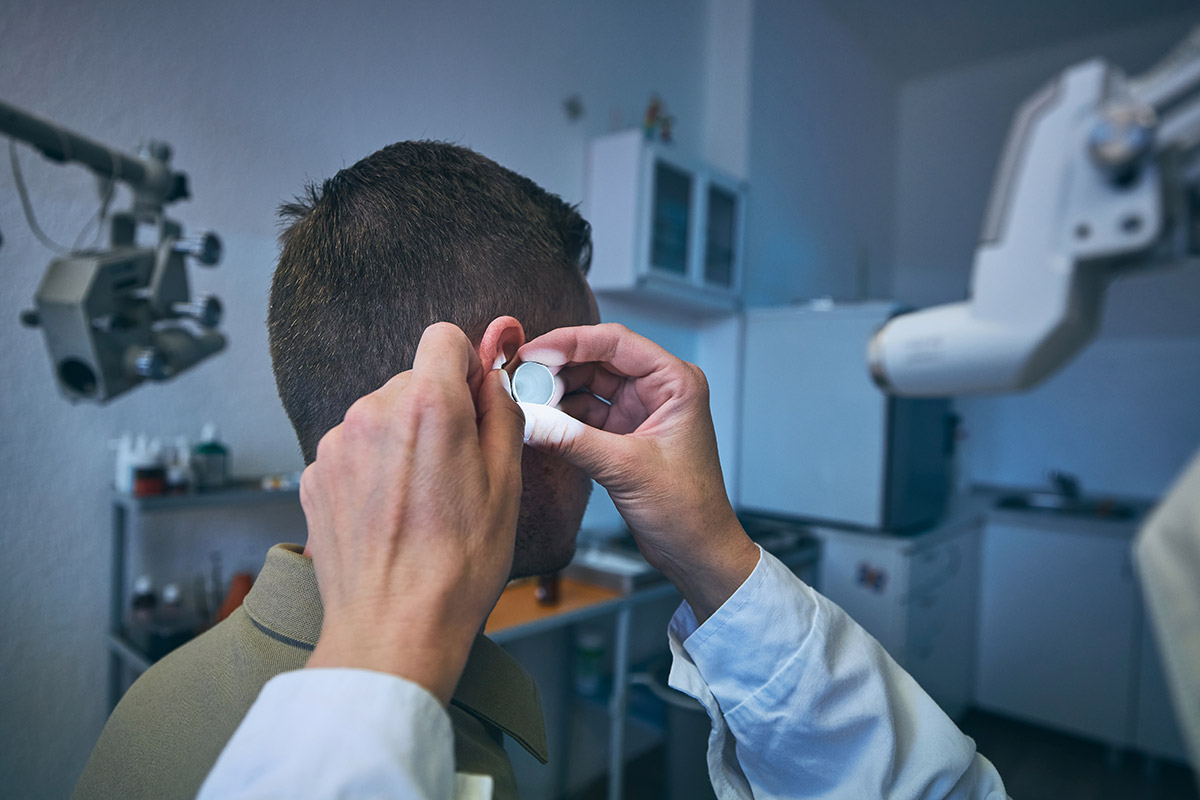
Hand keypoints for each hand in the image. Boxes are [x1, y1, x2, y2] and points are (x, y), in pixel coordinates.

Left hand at [302, 323, 524, 703]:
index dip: (464, 366)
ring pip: (380, 416)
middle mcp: (372, 412)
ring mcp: (337, 445)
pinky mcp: (315, 476)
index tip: (474, 400)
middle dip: (436, 411)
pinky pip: (353, 450)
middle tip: (455, 469)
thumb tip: (492, 382)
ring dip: (401, 441)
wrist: (392, 632)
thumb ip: (502, 415)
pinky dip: (373, 470)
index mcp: (429, 406)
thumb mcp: (506, 486)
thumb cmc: (456, 569)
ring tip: (421, 502)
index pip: (443, 338)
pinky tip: (390, 515)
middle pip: (412, 381)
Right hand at [517, 324, 758, 621]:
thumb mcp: (625, 468)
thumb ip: (572, 440)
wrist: (696, 552)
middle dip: (556, 367)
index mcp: (675, 382)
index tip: (532, 352)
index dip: (569, 342)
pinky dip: (560, 416)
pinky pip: (584, 414)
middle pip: (596, 359)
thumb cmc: (686, 509)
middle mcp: (658, 389)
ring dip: (555, 391)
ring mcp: (639, 411)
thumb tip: (526, 417)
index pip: (615, 342)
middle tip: (518, 377)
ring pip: (586, 386)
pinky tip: (536, 420)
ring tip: (522, 399)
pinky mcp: (623, 434)